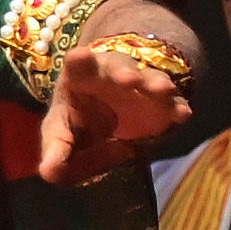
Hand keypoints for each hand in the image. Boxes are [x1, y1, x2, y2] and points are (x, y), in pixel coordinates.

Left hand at [37, 0, 195, 185]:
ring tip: (161, 89)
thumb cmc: (78, 120)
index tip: (80, 56)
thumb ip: (55, 150)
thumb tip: (48, 173)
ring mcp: (141, 84)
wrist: (110, 116)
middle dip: (124, 71)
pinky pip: (173, 101)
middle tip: (129, 79)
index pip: (77, 64)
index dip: (79, 60)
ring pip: (150, 77)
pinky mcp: (162, 102)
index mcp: (80, 77)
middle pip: (119, 66)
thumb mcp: (61, 134)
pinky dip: (177, 106)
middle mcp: (112, 74)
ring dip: (155, 83)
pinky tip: (182, 114)